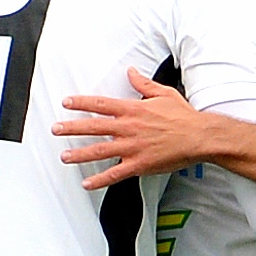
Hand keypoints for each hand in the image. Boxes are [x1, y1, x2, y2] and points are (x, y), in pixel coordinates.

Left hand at [52, 67, 217, 190]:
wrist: (199, 137)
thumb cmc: (183, 116)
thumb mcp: (163, 94)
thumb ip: (143, 84)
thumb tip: (131, 71)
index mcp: (133, 109)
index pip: (100, 104)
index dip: (81, 103)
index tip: (66, 103)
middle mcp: (128, 128)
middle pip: (93, 127)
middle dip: (71, 128)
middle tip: (56, 129)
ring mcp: (132, 148)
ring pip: (99, 151)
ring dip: (79, 154)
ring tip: (64, 156)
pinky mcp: (139, 165)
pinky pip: (115, 174)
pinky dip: (99, 180)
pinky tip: (87, 183)